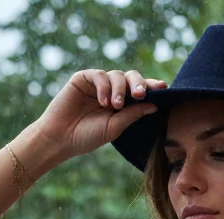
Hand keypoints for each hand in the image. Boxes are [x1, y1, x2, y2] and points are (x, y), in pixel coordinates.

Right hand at [33, 69, 167, 161]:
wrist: (59, 138)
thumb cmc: (86, 136)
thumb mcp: (114, 127)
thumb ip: (133, 114)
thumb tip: (155, 104)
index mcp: (122, 102)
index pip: (141, 90)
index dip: (152, 87)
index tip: (164, 89)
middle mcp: (112, 90)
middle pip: (132, 77)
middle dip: (138, 84)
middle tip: (139, 95)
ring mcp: (97, 83)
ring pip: (117, 74)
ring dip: (119, 88)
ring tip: (115, 105)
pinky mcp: (83, 78)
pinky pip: (99, 75)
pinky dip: (104, 86)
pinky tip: (102, 101)